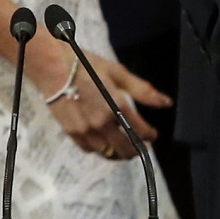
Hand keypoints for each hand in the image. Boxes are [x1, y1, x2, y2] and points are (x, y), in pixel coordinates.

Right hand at [34, 38, 170, 158]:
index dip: (150, 136)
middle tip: (140, 147)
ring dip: (118, 153)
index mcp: (116, 106)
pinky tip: (103, 142)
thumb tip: (166, 103)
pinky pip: (89, 149)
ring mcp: (85, 130)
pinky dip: (99, 149)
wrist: (52, 67)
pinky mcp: (71, 132)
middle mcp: (102, 122)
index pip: (140, 131)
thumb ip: (143, 90)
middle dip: (136, 150)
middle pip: (124, 149)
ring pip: (107, 152)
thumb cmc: (87, 65)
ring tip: (123, 147)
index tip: (153, 136)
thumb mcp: (118, 72)